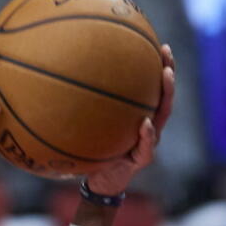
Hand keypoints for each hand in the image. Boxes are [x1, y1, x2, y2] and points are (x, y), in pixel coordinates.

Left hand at [85, 44, 175, 196]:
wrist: (99, 182)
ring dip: (166, 94)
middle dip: (167, 71)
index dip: (157, 66)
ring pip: (163, 115)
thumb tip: (58, 82)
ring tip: (165, 75)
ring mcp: (149, 141)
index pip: (150, 87)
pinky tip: (144, 123)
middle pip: (163, 95)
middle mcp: (149, 124)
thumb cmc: (93, 152)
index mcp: (138, 115)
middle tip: (165, 52)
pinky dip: (146, 134)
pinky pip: (147, 145)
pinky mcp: (142, 159)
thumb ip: (81, 109)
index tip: (157, 44)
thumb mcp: (87, 129)